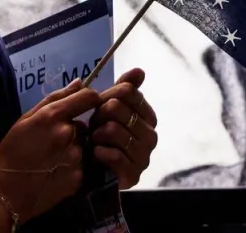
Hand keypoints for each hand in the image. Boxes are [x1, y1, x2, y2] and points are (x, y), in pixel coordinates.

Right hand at [0, 80, 100, 223]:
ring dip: (73, 148)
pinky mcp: (79, 178)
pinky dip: (72, 166)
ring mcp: (76, 158)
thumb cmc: (12, 151)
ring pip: (83, 145)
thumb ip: (56, 98)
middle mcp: (69, 134)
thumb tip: (80, 82)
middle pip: (83, 125)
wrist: (5, 193)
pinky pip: (82, 165)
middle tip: (52, 142)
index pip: (89, 97)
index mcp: (55, 115)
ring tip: (52, 159)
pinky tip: (56, 172)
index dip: (88, 99)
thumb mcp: (27, 118)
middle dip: (72, 130)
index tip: (83, 104)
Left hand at [90, 68, 157, 188]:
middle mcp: (151, 135)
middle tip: (94, 125)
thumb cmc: (103, 137)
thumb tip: (140, 70)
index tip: (99, 106)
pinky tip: (96, 154)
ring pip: (113, 129)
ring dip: (96, 134)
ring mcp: (144, 156)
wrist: (94, 174)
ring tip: (94, 140)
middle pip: (117, 107)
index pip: (127, 91)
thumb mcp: (110, 109)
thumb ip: (125, 88)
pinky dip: (99, 153)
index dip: (107, 95)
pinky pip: (113, 155)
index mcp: (148, 116)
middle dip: (99, 115)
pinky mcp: (133, 175)